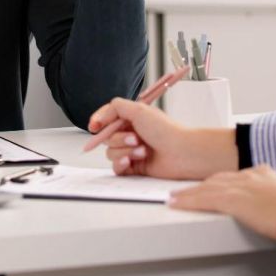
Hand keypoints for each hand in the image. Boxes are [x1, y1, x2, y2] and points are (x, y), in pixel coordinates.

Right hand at [87, 97, 236, 179]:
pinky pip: (116, 167)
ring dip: (124, 151)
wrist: (181, 153)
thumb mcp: (138, 109)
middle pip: (107, 137)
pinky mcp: (134, 167)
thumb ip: (115, 108)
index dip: (99, 121)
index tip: (94, 126)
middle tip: (134, 138)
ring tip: (142, 150)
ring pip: (111, 152)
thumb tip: (99, 118)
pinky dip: (121, 163)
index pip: (107, 118)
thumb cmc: (165, 130)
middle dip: (119, 139)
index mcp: (132, 118)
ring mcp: (132, 150)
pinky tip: (132, 161)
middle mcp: (131, 133)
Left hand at [169, 164, 275, 251]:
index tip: (214, 185)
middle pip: (217, 179)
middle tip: (185, 190)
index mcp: (263, 174)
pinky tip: (175, 203)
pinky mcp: (232, 200)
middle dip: (200, 186)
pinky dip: (187, 201)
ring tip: (174, 197)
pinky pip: (202, 199)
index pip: (235, 176)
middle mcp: (248, 176)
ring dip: (188, 193)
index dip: (222, 181)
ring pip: (206, 187)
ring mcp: (238, 187)